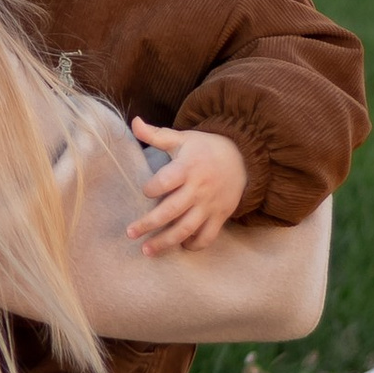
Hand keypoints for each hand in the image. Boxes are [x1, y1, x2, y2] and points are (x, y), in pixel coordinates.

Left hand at [128, 123, 250, 253]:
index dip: (152, 188)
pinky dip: (194, 245)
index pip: (165, 181)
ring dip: (166, 242)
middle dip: (149, 224)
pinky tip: (180, 246)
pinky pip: (207, 236)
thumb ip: (156, 135)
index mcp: (188, 167)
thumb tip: (134, 121)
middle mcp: (198, 188)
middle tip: (130, 233)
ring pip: (186, 229)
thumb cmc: (205, 148)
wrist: (243, 157)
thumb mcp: (182, 138)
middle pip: (171, 211)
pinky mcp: (220, 216)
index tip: (144, 192)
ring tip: (147, 251)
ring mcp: (210, 205)